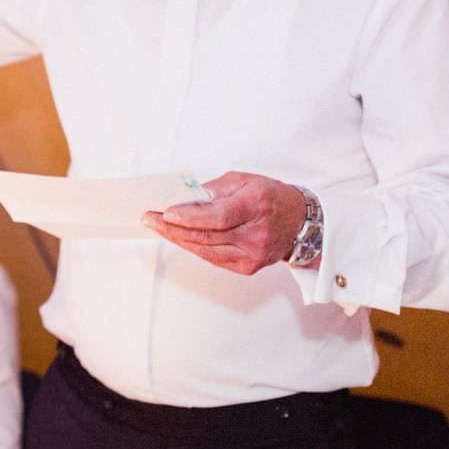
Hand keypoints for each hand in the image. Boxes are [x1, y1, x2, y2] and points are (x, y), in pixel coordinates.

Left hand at [141, 171, 307, 274]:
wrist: (299, 223)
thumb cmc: (269, 197)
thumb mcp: (244, 181)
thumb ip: (214, 190)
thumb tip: (184, 199)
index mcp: (256, 206)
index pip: (218, 217)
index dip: (190, 217)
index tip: (166, 213)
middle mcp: (256, 234)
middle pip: (207, 236)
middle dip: (173, 228)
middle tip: (149, 219)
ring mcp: (252, 254)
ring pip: (206, 250)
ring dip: (178, 239)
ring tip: (157, 227)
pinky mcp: (247, 267)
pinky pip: (212, 258)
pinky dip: (194, 247)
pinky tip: (178, 237)